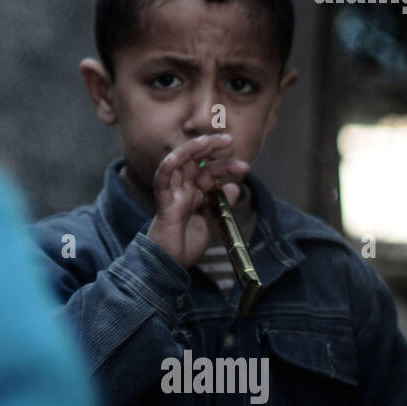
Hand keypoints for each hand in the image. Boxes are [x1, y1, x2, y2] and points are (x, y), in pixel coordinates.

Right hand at [144, 133, 249, 267]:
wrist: (171, 264)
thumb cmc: (186, 245)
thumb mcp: (212, 223)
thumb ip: (221, 205)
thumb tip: (233, 187)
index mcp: (195, 193)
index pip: (209, 171)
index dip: (226, 166)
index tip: (244, 167)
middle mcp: (184, 189)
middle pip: (196, 161)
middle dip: (211, 147)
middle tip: (229, 141)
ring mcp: (173, 193)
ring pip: (178, 163)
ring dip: (192, 150)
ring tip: (208, 142)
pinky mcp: (164, 202)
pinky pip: (162, 181)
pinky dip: (167, 168)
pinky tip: (176, 158)